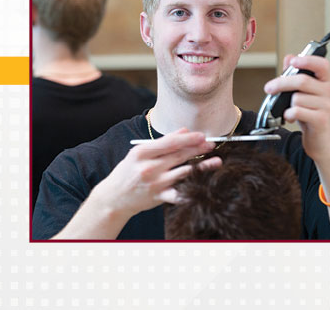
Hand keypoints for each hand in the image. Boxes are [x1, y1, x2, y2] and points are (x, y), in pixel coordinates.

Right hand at [91, 129, 220, 217]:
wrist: (114, 197)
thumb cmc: (128, 172)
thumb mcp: (139, 153)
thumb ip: (161, 143)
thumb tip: (183, 131)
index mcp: (141, 153)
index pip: (169, 142)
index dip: (188, 138)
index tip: (200, 135)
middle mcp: (148, 167)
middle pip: (179, 155)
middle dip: (198, 149)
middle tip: (211, 144)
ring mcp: (155, 183)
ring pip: (183, 172)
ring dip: (201, 166)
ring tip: (215, 161)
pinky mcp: (159, 197)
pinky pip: (179, 193)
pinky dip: (191, 190)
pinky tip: (204, 186)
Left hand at [263, 54, 329, 161]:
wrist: (320, 141)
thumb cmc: (311, 116)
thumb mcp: (303, 93)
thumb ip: (296, 75)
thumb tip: (289, 57)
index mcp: (325, 83)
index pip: (322, 65)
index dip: (308, 60)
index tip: (293, 61)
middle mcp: (329, 92)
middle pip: (302, 80)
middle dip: (280, 83)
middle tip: (269, 88)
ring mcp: (327, 106)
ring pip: (297, 97)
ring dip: (287, 105)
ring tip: (290, 110)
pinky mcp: (322, 119)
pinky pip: (298, 111)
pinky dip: (289, 114)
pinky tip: (291, 117)